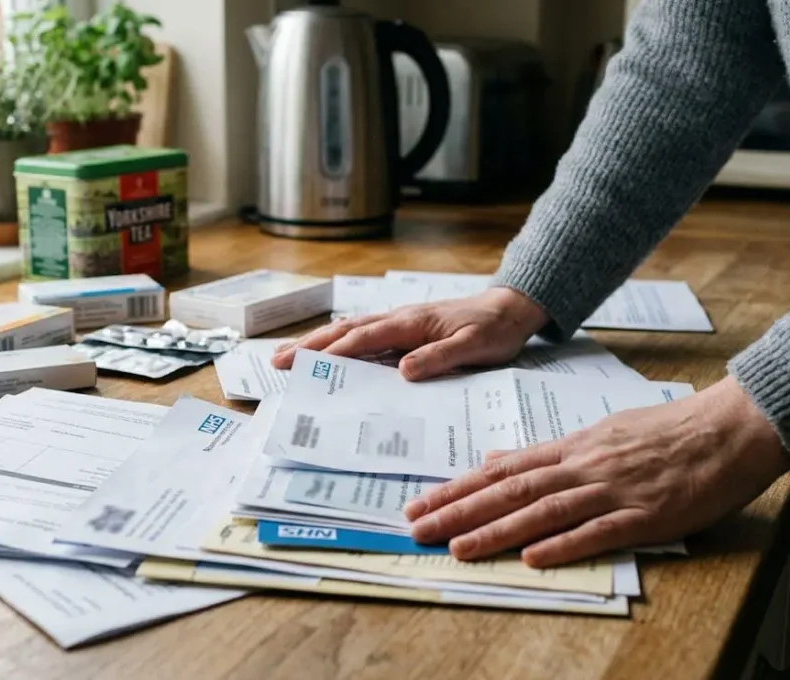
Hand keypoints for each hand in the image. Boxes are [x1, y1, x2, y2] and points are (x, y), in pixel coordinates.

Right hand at [271, 286, 549, 379]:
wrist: (511, 308)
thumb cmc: (495, 328)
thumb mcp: (476, 346)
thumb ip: (440, 357)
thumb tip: (404, 371)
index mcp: (411, 323)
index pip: (364, 340)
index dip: (334, 354)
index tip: (306, 367)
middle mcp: (398, 319)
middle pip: (345, 331)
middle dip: (310, 346)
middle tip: (278, 362)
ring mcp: (399, 323)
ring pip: (349, 332)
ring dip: (318, 343)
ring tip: (288, 358)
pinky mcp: (404, 329)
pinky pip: (364, 336)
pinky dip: (339, 343)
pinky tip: (327, 353)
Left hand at [403, 376, 789, 566]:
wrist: (729, 428)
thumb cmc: (668, 431)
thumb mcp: (599, 432)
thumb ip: (547, 452)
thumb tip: (498, 459)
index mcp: (573, 447)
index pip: (503, 469)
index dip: (458, 487)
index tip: (421, 502)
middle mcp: (584, 466)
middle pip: (510, 490)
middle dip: (459, 510)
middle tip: (417, 528)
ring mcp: (613, 490)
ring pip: (543, 511)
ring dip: (497, 530)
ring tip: (457, 546)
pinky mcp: (645, 514)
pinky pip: (598, 531)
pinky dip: (564, 544)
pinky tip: (533, 557)